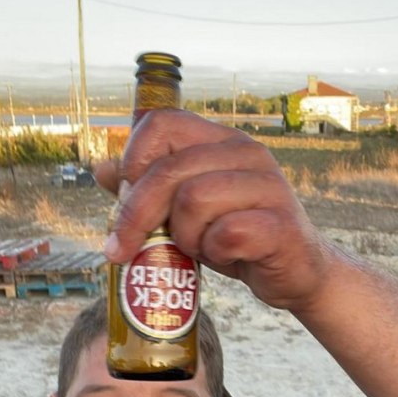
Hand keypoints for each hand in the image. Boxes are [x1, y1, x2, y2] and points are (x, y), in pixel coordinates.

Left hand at [96, 109, 329, 311]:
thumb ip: (150, 188)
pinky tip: (225, 256)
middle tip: (123, 250)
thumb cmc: (237, 237)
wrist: (295, 273)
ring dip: (184, 236)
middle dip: (136, 215)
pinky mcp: (280, 225)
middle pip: (169, 171)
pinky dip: (214, 252)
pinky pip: (226, 234)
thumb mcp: (187, 210)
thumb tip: (102, 170)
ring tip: (196, 248)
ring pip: (194, 200)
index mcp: (221, 141)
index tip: (122, 194)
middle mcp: (247, 153)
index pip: (162, 123)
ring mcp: (268, 187)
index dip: (133, 157)